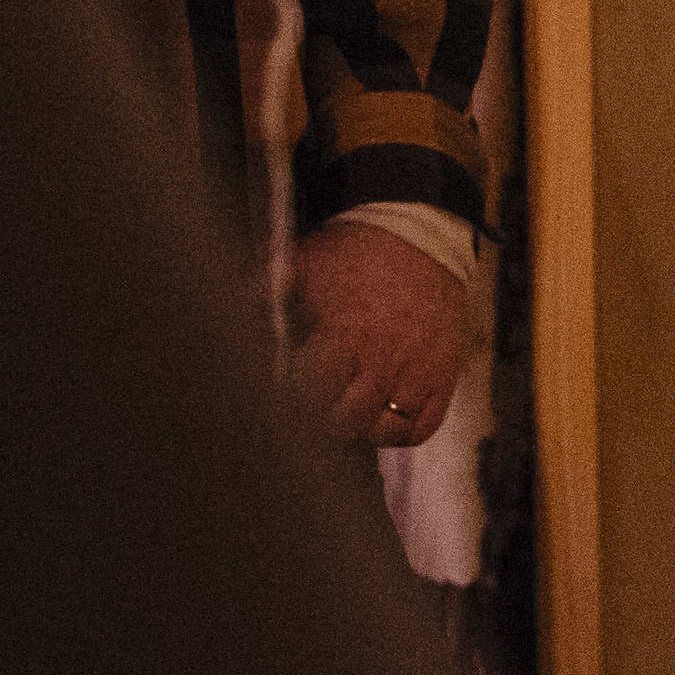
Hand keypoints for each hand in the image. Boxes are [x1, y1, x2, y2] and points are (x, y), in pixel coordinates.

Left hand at [281, 215, 480, 445]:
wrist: (422, 242)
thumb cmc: (358, 255)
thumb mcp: (305, 262)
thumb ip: (267, 288)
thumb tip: (231, 307)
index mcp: (345, 333)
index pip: (311, 391)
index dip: (294, 398)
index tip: (287, 393)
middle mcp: (383, 359)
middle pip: (347, 420)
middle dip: (326, 418)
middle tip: (319, 406)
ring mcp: (417, 372)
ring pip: (386, 431)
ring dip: (364, 428)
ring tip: (352, 413)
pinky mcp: (443, 377)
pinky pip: (423, 427)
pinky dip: (403, 432)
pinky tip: (386, 418)